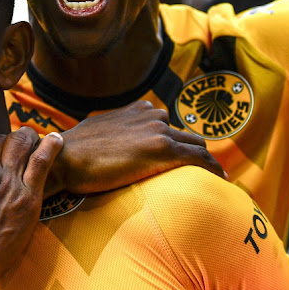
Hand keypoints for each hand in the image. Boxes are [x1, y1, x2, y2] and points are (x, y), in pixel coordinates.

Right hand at [0, 128, 62, 289]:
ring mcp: (7, 182)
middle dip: (8, 140)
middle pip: (2, 139)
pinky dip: (51, 146)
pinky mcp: (27, 197)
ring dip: (28, 136)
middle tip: (15, 143)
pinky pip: (42, 162)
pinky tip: (56, 139)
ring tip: (33, 137)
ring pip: (22, 143)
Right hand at [48, 100, 224, 195]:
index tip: (185, 156)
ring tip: (215, 176)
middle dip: (196, 151)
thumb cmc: (75, 150)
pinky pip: (198, 159)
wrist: (66, 157)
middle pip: (186, 134)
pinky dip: (213, 168)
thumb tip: (113, 142)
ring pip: (196, 145)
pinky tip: (222, 179)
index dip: (178, 142)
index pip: (168, 125)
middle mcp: (151, 115)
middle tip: (204, 170)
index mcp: (138, 110)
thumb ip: (115, 130)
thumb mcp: (98, 130)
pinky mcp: (163, 150)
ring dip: (205, 161)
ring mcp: (158, 131)